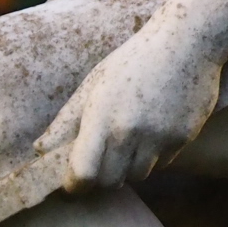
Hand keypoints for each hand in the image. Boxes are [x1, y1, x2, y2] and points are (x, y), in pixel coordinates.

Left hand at [53, 32, 221, 189]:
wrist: (188, 41)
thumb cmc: (135, 59)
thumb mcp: (95, 82)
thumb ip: (67, 120)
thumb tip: (39, 150)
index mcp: (101, 115)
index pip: (83, 173)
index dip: (75, 185)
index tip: (73, 183)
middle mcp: (129, 130)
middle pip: (110, 182)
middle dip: (103, 176)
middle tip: (104, 159)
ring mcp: (159, 136)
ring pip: (138, 175)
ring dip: (131, 165)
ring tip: (133, 137)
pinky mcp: (184, 138)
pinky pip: (163, 162)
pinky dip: (155, 154)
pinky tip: (157, 126)